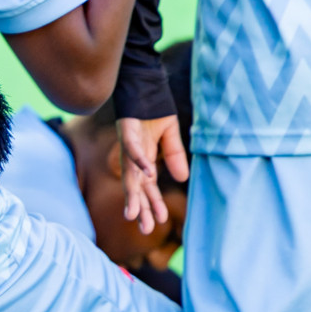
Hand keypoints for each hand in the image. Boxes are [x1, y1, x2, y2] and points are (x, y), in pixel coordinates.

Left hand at [119, 115, 189, 235]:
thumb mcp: (169, 135)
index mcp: (142, 160)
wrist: (143, 81)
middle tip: (145, 230)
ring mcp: (128, 145)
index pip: (147, 187)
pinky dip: (140, 162)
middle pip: (136, 188)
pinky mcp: (127, 130)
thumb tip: (183, 179)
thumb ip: (174, 156)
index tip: (159, 221)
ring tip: (133, 215)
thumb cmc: (153, 108)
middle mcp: (132, 157)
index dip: (153, 203)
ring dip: (133, 195)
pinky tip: (148, 175)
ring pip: (130, 174)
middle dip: (140, 209)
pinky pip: (133, 150)